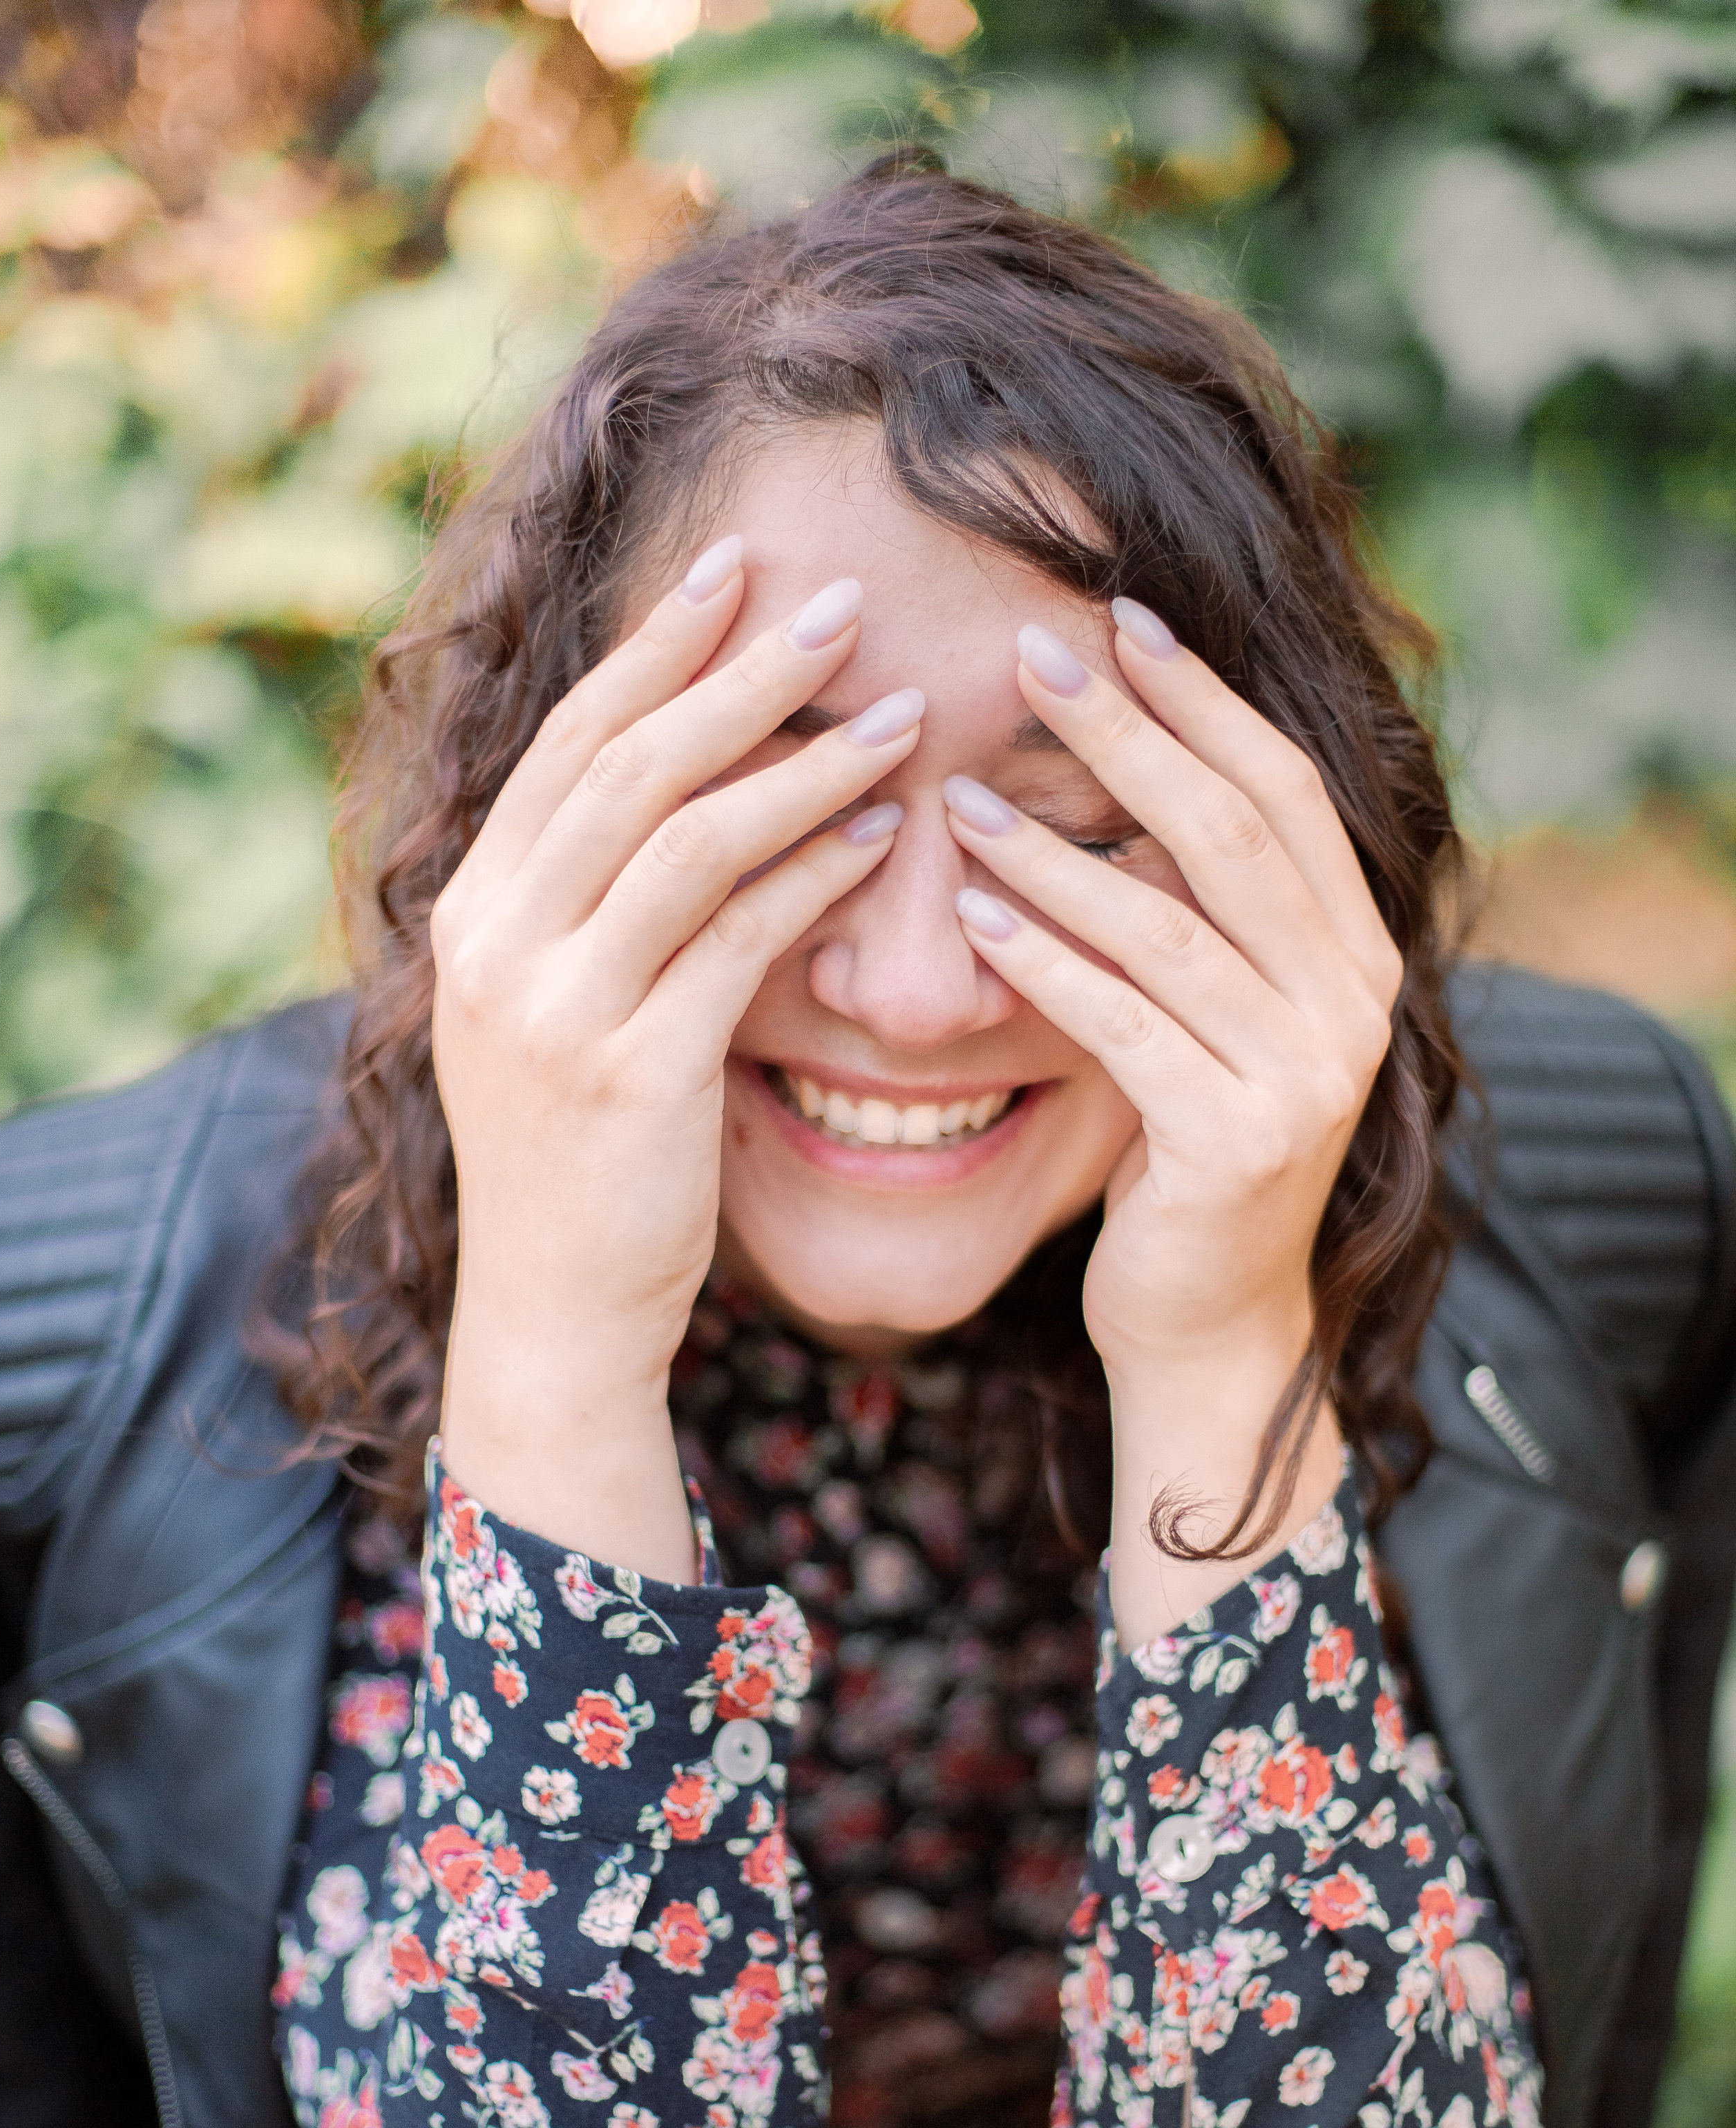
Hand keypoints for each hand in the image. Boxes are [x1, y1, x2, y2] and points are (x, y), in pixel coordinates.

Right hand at [432, 539, 922, 1576]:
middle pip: (629, 761)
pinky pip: (739, 938)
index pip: (571, 743)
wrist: (553, 1309)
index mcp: (472, 911)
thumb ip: (587, 904)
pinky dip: (816, 875)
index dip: (657, 646)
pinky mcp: (633, 1071)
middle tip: (842, 601)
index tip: (737, 568)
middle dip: (738, 669)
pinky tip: (883, 834)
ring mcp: (557, 1006)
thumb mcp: (550, 1013)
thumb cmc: (576, 1162)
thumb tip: (680, 787)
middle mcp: (497, 941)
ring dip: (803, 759)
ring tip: (897, 708)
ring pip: (690, 836)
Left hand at [945, 604, 1399, 1639]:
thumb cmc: (1187, 1154)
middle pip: (1234, 831)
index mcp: (1355, 948)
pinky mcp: (1237, 1143)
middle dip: (1131, 736)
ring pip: (1173, 925)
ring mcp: (1306, 1073)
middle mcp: (1354, 999)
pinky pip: (1128, 1027)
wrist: (1208, 1322)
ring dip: (1060, 853)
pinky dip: (1049, 966)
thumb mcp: (1204, 1011)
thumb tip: (1103, 767)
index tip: (1117, 615)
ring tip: (962, 798)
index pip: (1282, 789)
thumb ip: (1189, 907)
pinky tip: (976, 920)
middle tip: (1031, 656)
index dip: (1202, 698)